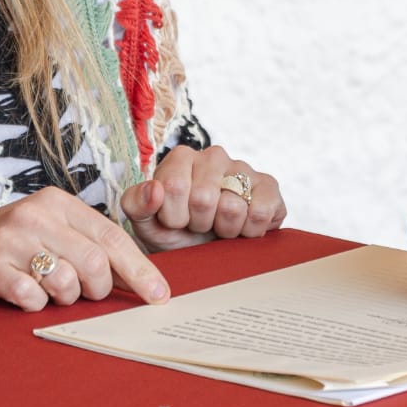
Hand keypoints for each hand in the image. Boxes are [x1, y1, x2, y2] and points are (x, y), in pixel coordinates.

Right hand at [0, 187, 169, 310]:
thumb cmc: (20, 245)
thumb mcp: (57, 232)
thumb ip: (95, 248)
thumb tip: (145, 281)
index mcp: (59, 203)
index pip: (112, 238)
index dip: (140, 271)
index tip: (159, 296)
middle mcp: (35, 215)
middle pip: (93, 263)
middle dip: (98, 289)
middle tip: (85, 294)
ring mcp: (9, 239)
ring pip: (65, 282)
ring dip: (65, 298)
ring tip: (50, 291)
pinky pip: (31, 297)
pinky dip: (36, 305)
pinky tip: (27, 296)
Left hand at [121, 145, 285, 251]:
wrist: (207, 251)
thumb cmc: (175, 234)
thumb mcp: (145, 223)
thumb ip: (136, 203)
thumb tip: (155, 189)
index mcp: (181, 158)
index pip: (174, 186)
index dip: (174, 216)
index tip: (177, 220)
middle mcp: (214, 156)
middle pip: (203, 198)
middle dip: (199, 224)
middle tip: (200, 225)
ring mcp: (244, 168)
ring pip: (232, 207)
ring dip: (224, 230)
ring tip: (220, 226)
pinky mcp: (269, 186)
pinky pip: (259, 213)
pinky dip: (249, 231)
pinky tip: (242, 227)